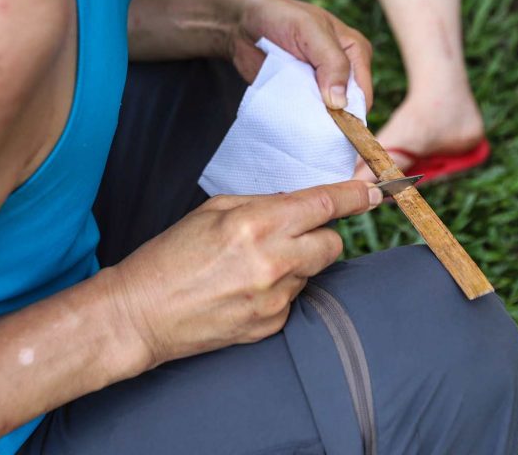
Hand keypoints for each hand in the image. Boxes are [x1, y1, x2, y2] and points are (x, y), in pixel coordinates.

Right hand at [107, 181, 382, 367]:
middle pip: (333, 243)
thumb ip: (263, 204)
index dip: (356, 196)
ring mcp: (274, 299)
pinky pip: (292, 300)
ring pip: (312, 273)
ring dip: (295, 265)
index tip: (377, 192)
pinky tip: (244, 290)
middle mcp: (273, 261)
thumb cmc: (170, 256)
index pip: (324, 204)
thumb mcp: (214, 210)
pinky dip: (279, 291)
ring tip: (250, 267)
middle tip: (293, 233)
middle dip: (322, 234)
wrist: (140, 313)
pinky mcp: (270, 326)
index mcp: (257, 223)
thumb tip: (300, 204)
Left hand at [224, 0, 372, 109]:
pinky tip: (289, 121)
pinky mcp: (301, 95)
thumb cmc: (280, 17)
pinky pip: (306, 116)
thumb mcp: (310, 31)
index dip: (351, 111)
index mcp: (355, 53)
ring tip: (298, 121)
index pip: (362, 92)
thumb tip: (341, 102)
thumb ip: (331, 62)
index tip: (331, 121)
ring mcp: (321, 86)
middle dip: (332, 119)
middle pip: (347, 108)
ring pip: (326, 116)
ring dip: (313, 121)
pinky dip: (299, 120)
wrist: (243, 23)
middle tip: (311, 122)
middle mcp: (343, 72)